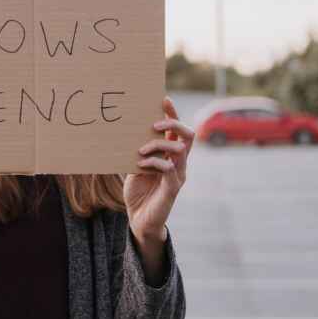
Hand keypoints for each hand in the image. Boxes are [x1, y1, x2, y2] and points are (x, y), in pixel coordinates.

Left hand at [124, 96, 193, 239]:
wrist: (139, 219)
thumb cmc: (138, 191)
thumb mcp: (136, 166)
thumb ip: (138, 151)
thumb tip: (129, 130)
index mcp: (170, 155)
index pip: (177, 129)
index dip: (173, 113)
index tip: (163, 99)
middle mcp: (179, 163)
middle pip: (188, 135)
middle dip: (173, 123)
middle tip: (154, 123)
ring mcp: (178, 175)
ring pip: (179, 150)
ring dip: (159, 144)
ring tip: (141, 149)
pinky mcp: (172, 189)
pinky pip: (169, 169)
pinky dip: (155, 163)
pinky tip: (141, 164)